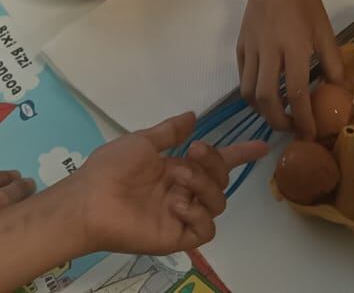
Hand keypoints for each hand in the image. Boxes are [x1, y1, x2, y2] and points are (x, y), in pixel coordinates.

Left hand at [53, 113, 265, 256]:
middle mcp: (184, 191)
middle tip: (193, 152)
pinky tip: (177, 204)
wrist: (91, 200)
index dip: (239, 153)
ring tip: (178, 180)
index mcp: (177, 169)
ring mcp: (182, 215)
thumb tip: (193, 116)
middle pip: (221, 179)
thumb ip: (170, 131)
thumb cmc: (111, 168)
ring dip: (204, 185)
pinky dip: (197, 214)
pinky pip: (206, 230)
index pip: (215, 162)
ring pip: (218, 202)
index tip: (262, 145)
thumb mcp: (142, 141)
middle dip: (214, 162)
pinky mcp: (177, 237)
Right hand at [236, 0, 342, 134]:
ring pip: (249, 92)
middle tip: (292, 128)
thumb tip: (341, 92)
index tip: (310, 133)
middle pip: (267, 99)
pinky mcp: (240, 45)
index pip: (297, 93)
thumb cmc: (305, 1)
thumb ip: (332, 63)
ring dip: (262, 111)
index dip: (304, 118)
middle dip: (279, 122)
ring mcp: (251, 48)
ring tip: (278, 115)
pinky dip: (251, 93)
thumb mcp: (325, 30)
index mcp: (295, 46)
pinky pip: (242, 77)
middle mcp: (270, 50)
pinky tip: (265, 95)